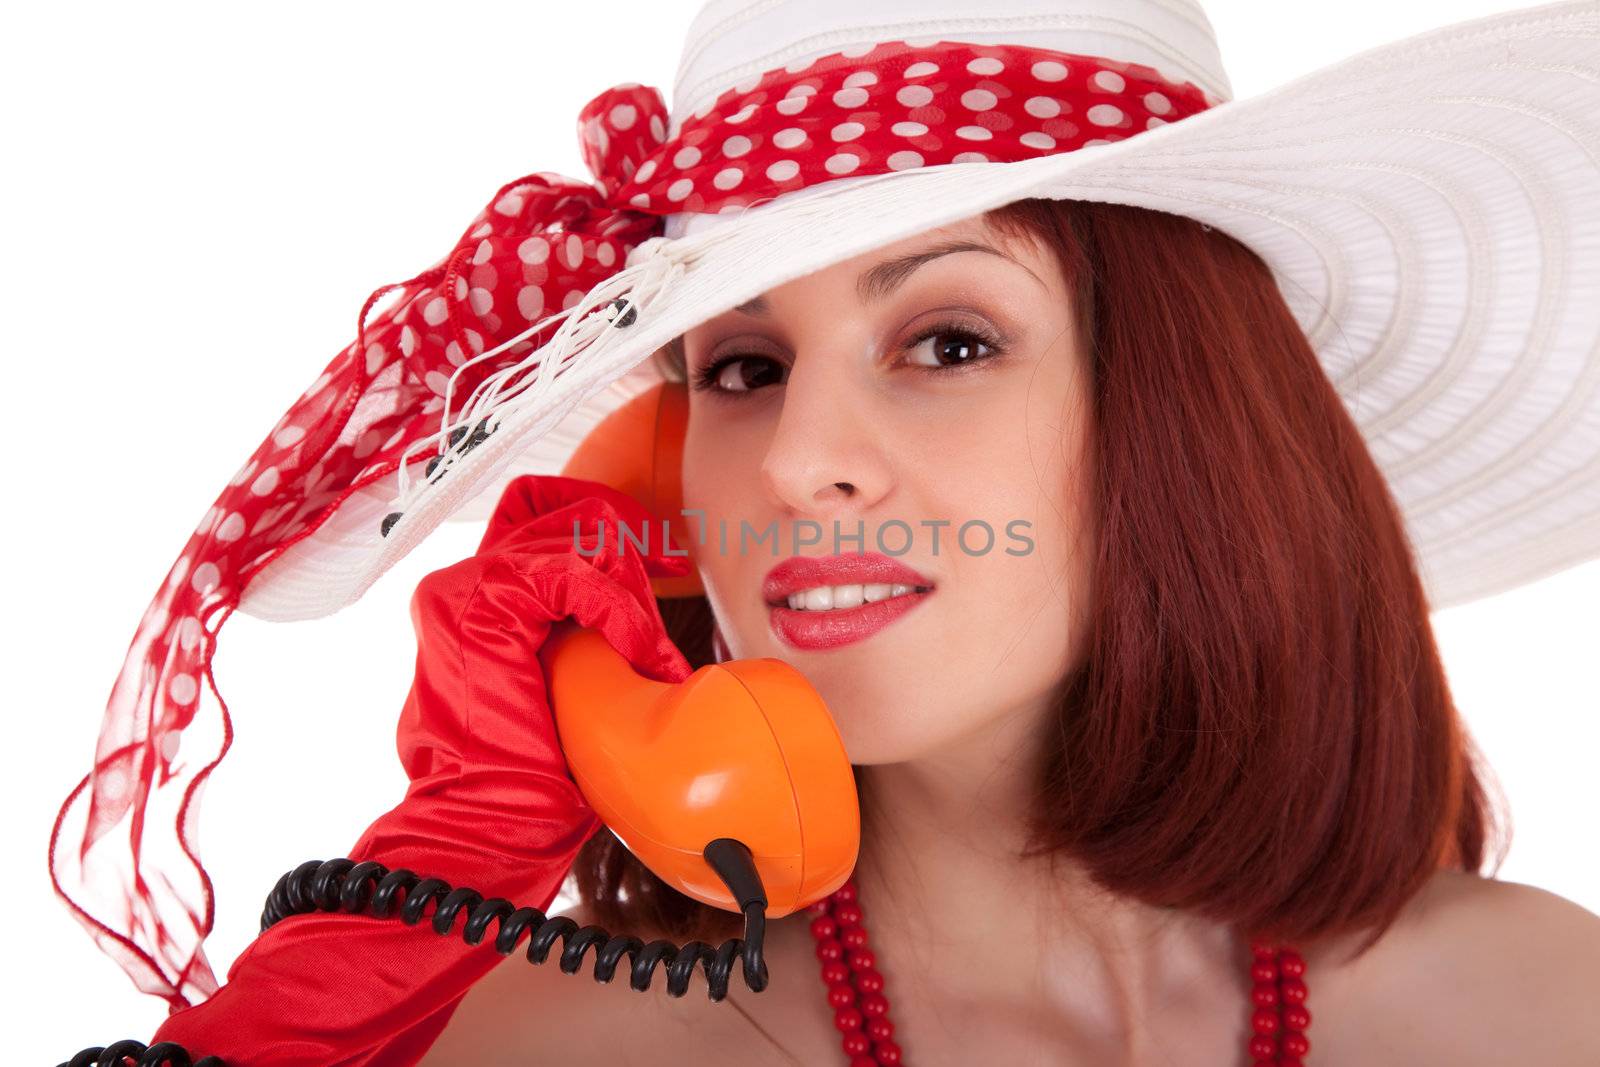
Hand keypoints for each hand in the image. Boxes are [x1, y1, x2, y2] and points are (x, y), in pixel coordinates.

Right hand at [148, 474, 692, 1065]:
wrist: (488, 826)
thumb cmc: (529, 778)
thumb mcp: (571, 689)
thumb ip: (587, 643)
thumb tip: (646, 641)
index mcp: (480, 602)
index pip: (541, 513)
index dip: (604, 521)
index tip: (664, 556)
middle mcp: (464, 586)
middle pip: (558, 513)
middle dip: (624, 548)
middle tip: (664, 594)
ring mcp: (466, 591)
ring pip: (570, 537)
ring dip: (626, 590)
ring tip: (646, 648)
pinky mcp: (480, 605)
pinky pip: (568, 573)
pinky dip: (615, 605)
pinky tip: (636, 646)